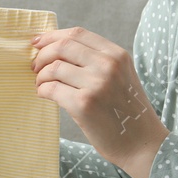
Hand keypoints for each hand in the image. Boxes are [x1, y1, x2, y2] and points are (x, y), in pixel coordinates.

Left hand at [29, 26, 168, 177]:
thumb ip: (96, 61)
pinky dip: (42, 90)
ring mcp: (97, 84)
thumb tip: (55, 50)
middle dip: (42, 55)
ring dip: (41, 76)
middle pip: (62, 46)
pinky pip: (51, 89)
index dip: (52, 36)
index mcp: (117, 55)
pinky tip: (44, 95)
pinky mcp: (84, 104)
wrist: (142, 144)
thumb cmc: (126, 112)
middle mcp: (108, 65)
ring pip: (54, 68)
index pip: (77, 33)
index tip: (37, 42)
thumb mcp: (121, 77)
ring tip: (41, 85)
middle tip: (35, 67)